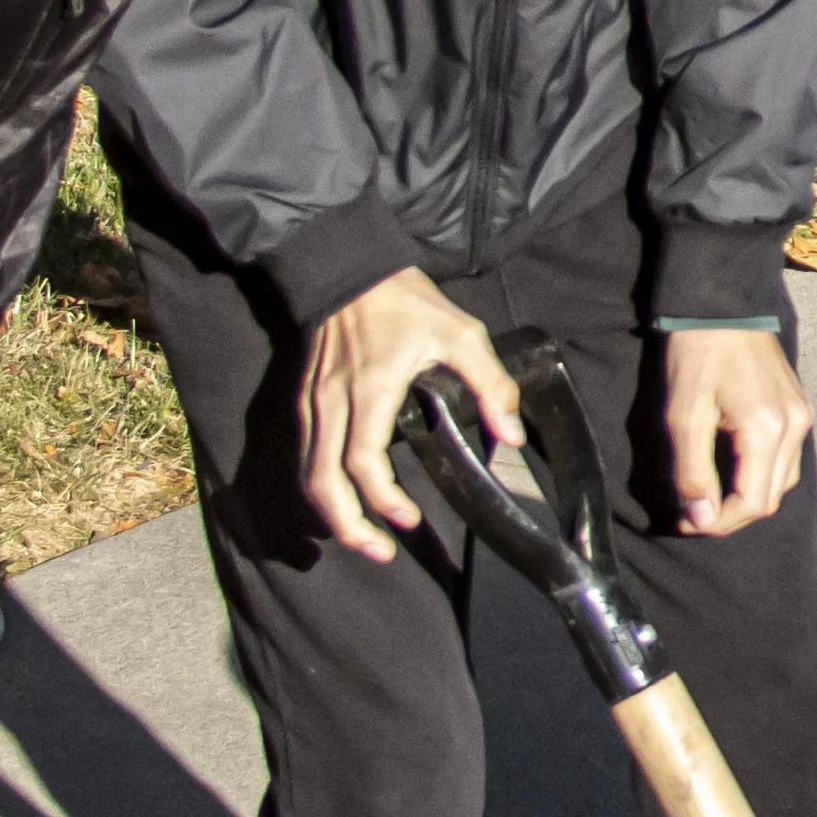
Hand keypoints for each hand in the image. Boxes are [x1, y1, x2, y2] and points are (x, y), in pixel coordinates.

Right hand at [299, 264, 516, 562]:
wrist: (348, 264)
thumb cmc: (404, 299)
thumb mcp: (460, 332)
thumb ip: (490, 384)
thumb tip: (511, 435)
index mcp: (370, 391)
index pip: (363, 463)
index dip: (382, 501)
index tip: (408, 519)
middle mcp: (333, 403)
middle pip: (322, 483)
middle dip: (346, 527)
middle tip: (378, 552)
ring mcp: (313, 402)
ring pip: (309, 473)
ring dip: (331, 512)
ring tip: (361, 537)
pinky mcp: (305, 398)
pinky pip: (306, 453)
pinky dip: (322, 485)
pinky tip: (344, 497)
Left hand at [657, 326, 810, 536]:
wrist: (721, 302)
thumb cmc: (696, 352)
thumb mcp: (683, 414)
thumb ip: (692, 471)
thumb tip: (700, 517)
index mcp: (768, 428)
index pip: (753, 503)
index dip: (718, 523)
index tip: (684, 521)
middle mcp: (794, 426)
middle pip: (770, 499)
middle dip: (730, 516)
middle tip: (690, 513)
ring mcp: (801, 416)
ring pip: (782, 482)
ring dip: (746, 498)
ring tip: (707, 495)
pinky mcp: (798, 407)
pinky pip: (785, 459)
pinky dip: (759, 476)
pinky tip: (730, 470)